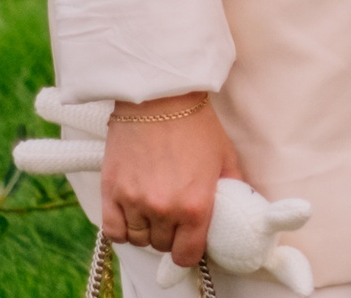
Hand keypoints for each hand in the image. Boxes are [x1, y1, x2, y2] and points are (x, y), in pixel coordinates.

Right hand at [99, 94, 242, 269]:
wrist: (160, 96)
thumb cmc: (196, 123)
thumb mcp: (225, 157)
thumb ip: (232, 189)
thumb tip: (238, 208)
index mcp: (196, 206)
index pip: (187, 255)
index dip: (189, 251)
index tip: (189, 242)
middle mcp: (164, 209)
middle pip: (163, 245)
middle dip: (170, 234)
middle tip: (173, 215)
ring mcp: (135, 202)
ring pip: (138, 238)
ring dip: (146, 229)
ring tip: (153, 210)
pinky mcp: (112, 191)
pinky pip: (113, 231)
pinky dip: (122, 228)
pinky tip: (131, 214)